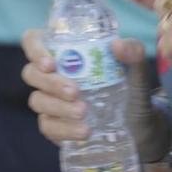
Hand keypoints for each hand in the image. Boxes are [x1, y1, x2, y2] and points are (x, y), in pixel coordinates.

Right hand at [20, 28, 160, 147]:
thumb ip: (133, 52)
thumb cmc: (131, 91)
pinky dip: (65, 128)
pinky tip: (84, 131)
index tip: (51, 63)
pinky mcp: (54, 126)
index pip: (33, 41)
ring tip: (84, 112)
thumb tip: (117, 45)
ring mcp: (50, 101)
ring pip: (38, 101)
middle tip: (75, 91)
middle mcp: (51, 74)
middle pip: (31, 73)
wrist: (140, 127)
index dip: (35, 49)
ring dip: (59, 107)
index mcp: (64, 51)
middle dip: (51, 83)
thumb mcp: (137, 70)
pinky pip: (48, 126)